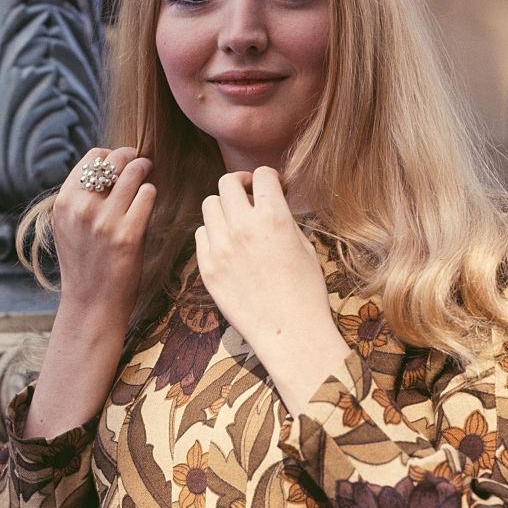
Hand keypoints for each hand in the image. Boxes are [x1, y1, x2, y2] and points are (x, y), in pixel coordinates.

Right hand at [23, 147, 157, 438]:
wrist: (91, 304)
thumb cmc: (84, 264)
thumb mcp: (69, 227)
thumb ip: (81, 199)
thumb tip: (104, 166)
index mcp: (65, 203)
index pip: (91, 159)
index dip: (109, 155)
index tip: (120, 159)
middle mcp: (82, 209)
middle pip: (113, 161)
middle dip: (129, 156)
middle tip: (140, 161)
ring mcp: (105, 221)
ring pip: (132, 173)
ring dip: (143, 170)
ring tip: (147, 173)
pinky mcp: (128, 235)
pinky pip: (147, 195)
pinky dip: (150, 193)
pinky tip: (148, 198)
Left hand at [195, 167, 349, 415]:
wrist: (290, 333)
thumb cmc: (306, 291)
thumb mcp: (304, 245)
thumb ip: (283, 219)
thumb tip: (271, 202)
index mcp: (273, 217)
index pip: (262, 174)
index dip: (269, 178)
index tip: (273, 188)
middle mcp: (243, 227)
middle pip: (227, 183)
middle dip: (241, 184)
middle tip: (250, 196)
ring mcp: (221, 247)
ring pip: (209, 204)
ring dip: (224, 207)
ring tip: (236, 221)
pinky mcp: (207, 267)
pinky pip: (201, 234)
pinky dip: (213, 233)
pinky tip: (227, 244)